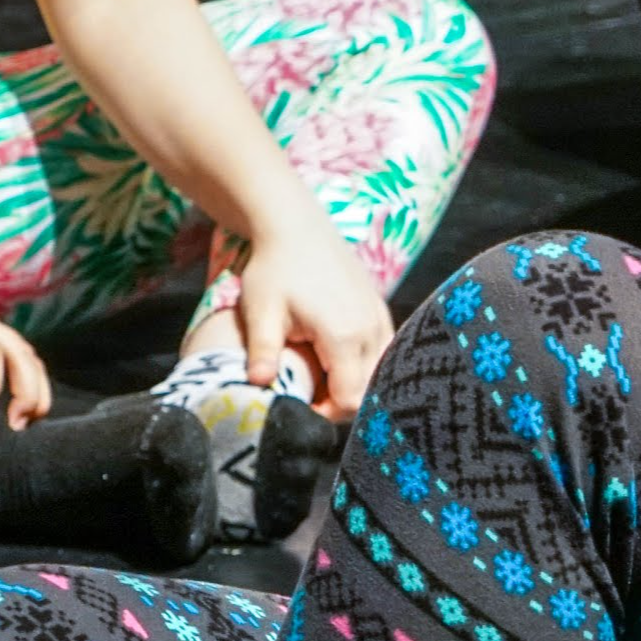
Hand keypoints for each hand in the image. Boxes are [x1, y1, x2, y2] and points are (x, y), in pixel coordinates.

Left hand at [236, 215, 395, 417]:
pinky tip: (333, 358)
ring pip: (379, 372)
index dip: (326, 414)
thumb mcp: (261, 312)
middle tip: (306, 397)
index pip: (350, 399)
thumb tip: (258, 386)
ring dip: (353, 383)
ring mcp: (380, 319)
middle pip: (370, 390)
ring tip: (319, 378)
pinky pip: (382, 352)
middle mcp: (370, 330)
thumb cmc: (275, 269)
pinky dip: (362, 365)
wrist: (298, 227)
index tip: (298, 408)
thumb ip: (263, 352)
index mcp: (344, 335)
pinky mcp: (380, 312)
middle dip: (340, 402)